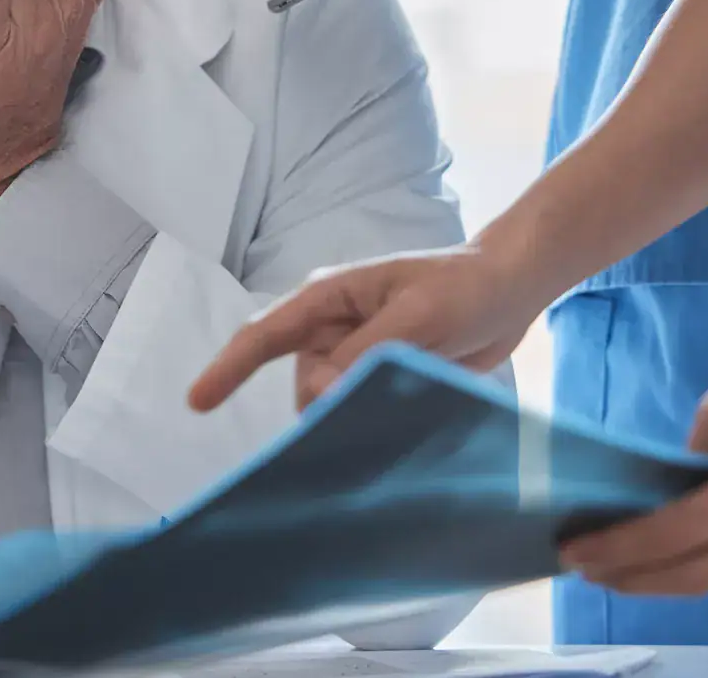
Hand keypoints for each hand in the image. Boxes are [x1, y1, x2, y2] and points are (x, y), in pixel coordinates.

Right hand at [188, 241, 549, 411]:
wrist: (511, 289)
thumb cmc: (463, 287)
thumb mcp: (417, 315)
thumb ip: (365, 353)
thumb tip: (320, 394)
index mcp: (327, 299)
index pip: (264, 335)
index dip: (227, 370)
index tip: (196, 402)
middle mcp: (331, 329)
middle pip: (304, 384)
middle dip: (329, 405)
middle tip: (386, 403)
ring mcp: (354, 354)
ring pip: (331, 404)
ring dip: (358, 415)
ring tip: (409, 404)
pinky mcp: (379, 377)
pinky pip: (359, 409)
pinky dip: (375, 421)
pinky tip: (407, 418)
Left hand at [560, 263, 707, 595]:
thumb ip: (699, 445)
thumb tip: (680, 479)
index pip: (676, 534)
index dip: (621, 549)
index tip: (573, 554)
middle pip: (704, 574)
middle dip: (640, 576)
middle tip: (587, 571)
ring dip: (681, 567)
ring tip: (628, 560)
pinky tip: (690, 543)